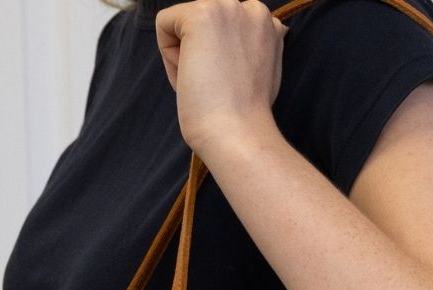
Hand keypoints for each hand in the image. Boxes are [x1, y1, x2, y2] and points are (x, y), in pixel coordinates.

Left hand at [155, 0, 287, 160]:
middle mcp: (252, 7)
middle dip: (202, 54)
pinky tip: (191, 77)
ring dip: (186, 56)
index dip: (219, 59)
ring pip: (184, 25)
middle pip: (203, 24)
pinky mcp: (201, 14)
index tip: (229, 85)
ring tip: (206, 83)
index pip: (224, 29)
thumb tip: (268, 34)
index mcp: (267, 23)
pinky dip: (168, 56)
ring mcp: (226, 8)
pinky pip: (164, 24)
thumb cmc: (246, 116)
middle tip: (217, 87)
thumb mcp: (265, 72)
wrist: (238, 134)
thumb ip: (259, 47)